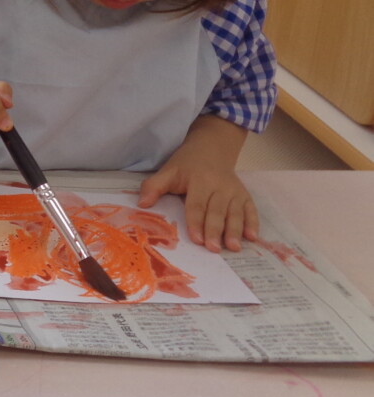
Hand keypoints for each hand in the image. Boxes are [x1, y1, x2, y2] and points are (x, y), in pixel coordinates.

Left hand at [138, 118, 256, 252]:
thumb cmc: (187, 164)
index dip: (196, 222)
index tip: (196, 239)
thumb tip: (142, 204)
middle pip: (217, 211)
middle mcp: (219, 186)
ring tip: (234, 247)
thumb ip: (154, 186)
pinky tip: (252, 237)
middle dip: (215, 230)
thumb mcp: (168, 171)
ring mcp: (234, 191)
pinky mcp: (245, 194)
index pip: (197, 204)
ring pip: (235, 212)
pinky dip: (253, 223)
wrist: (211, 148)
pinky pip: (251, 209)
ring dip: (235, 230)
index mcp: (199, 180)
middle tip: (214, 249)